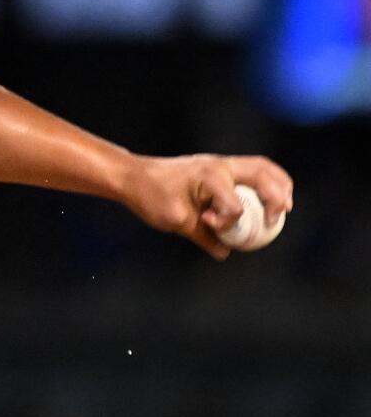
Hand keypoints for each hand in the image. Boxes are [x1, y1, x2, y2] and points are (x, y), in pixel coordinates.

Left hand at [122, 154, 293, 259]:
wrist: (132, 176)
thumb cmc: (150, 195)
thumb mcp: (176, 221)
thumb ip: (203, 236)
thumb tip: (225, 252)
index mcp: (209, 176)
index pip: (234, 204)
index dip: (228, 222)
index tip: (208, 224)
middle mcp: (219, 165)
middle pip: (263, 173)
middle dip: (277, 196)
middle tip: (280, 218)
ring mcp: (219, 164)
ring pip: (262, 167)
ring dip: (278, 185)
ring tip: (284, 208)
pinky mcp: (217, 169)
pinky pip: (251, 170)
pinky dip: (266, 182)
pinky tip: (268, 201)